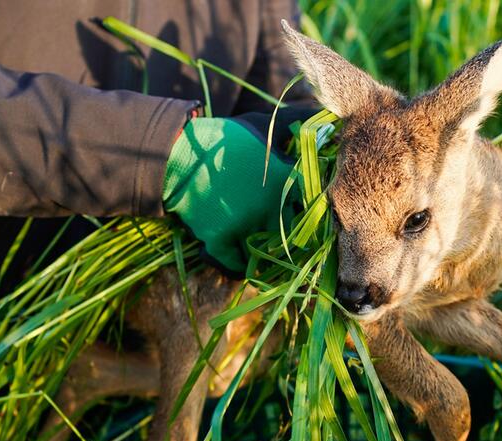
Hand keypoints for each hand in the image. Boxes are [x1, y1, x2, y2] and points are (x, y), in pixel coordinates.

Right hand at [162, 107, 315, 273]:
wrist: (178, 154)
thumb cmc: (223, 138)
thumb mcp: (261, 124)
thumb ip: (294, 121)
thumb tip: (323, 113)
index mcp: (285, 180)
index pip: (315, 206)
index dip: (315, 214)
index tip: (311, 217)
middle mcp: (269, 207)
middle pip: (294, 236)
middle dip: (294, 239)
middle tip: (292, 239)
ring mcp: (244, 226)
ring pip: (266, 253)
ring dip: (267, 254)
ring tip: (267, 251)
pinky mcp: (219, 240)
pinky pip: (236, 266)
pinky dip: (238, 267)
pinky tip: (241, 262)